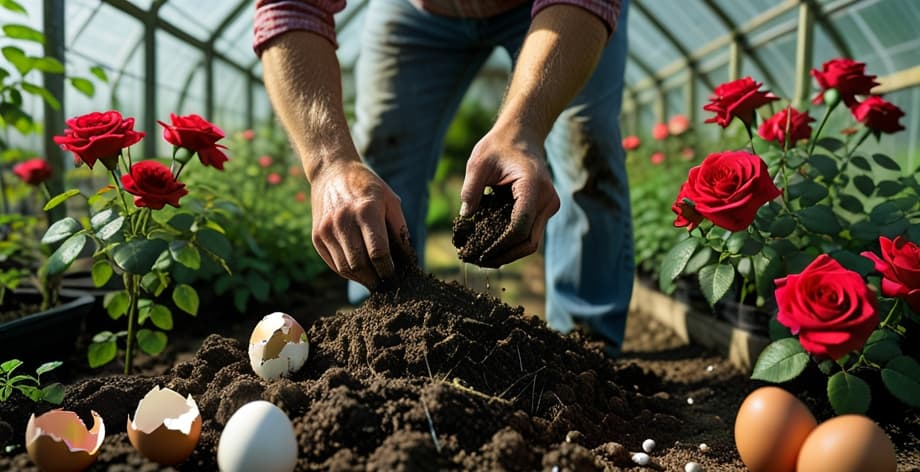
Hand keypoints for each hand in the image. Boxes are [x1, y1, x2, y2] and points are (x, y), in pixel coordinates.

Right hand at [310, 160, 409, 287]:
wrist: (332, 172)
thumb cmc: (368, 187)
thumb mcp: (390, 201)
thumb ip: (399, 230)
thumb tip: (408, 260)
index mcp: (366, 210)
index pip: (378, 252)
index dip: (388, 269)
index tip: (395, 275)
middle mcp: (343, 221)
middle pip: (360, 264)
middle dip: (375, 279)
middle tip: (386, 285)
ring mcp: (326, 229)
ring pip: (345, 268)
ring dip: (361, 279)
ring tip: (373, 281)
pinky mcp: (317, 236)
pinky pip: (334, 264)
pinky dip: (347, 272)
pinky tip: (359, 272)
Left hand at [460, 127, 559, 267]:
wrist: (523, 135)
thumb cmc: (499, 146)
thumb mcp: (478, 162)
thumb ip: (471, 190)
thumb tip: (466, 218)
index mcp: (533, 186)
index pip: (520, 226)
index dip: (500, 245)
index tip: (478, 252)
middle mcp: (547, 199)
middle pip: (529, 241)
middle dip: (504, 256)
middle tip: (478, 262)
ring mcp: (549, 206)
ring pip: (531, 242)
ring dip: (508, 253)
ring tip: (483, 259)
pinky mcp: (545, 210)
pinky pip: (530, 233)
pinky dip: (512, 243)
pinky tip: (492, 248)